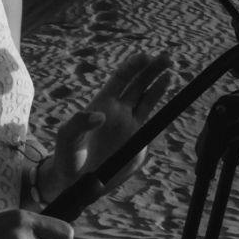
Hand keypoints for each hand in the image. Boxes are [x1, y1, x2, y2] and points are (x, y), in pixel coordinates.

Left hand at [42, 51, 172, 200]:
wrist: (76, 182)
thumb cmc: (67, 155)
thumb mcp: (67, 137)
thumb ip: (79, 124)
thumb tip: (100, 116)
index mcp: (102, 104)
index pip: (121, 79)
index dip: (133, 66)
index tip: (146, 57)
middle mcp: (118, 111)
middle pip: (138, 84)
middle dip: (151, 69)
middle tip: (166, 57)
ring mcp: (129, 126)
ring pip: (147, 99)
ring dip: (159, 84)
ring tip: (170, 71)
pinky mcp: (137, 142)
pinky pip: (152, 123)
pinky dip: (162, 112)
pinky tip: (171, 103)